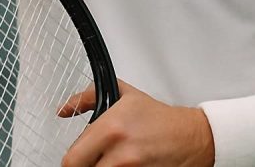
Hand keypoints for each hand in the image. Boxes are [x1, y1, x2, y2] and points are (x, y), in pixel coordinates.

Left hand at [59, 80, 214, 166]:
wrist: (190, 137)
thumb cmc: (159, 118)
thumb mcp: (123, 95)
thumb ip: (87, 98)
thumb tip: (64, 110)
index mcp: (111, 129)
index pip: (71, 159)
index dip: (72, 160)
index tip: (77, 158)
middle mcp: (120, 154)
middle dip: (86, 165)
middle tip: (93, 159)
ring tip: (112, 160)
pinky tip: (124, 165)